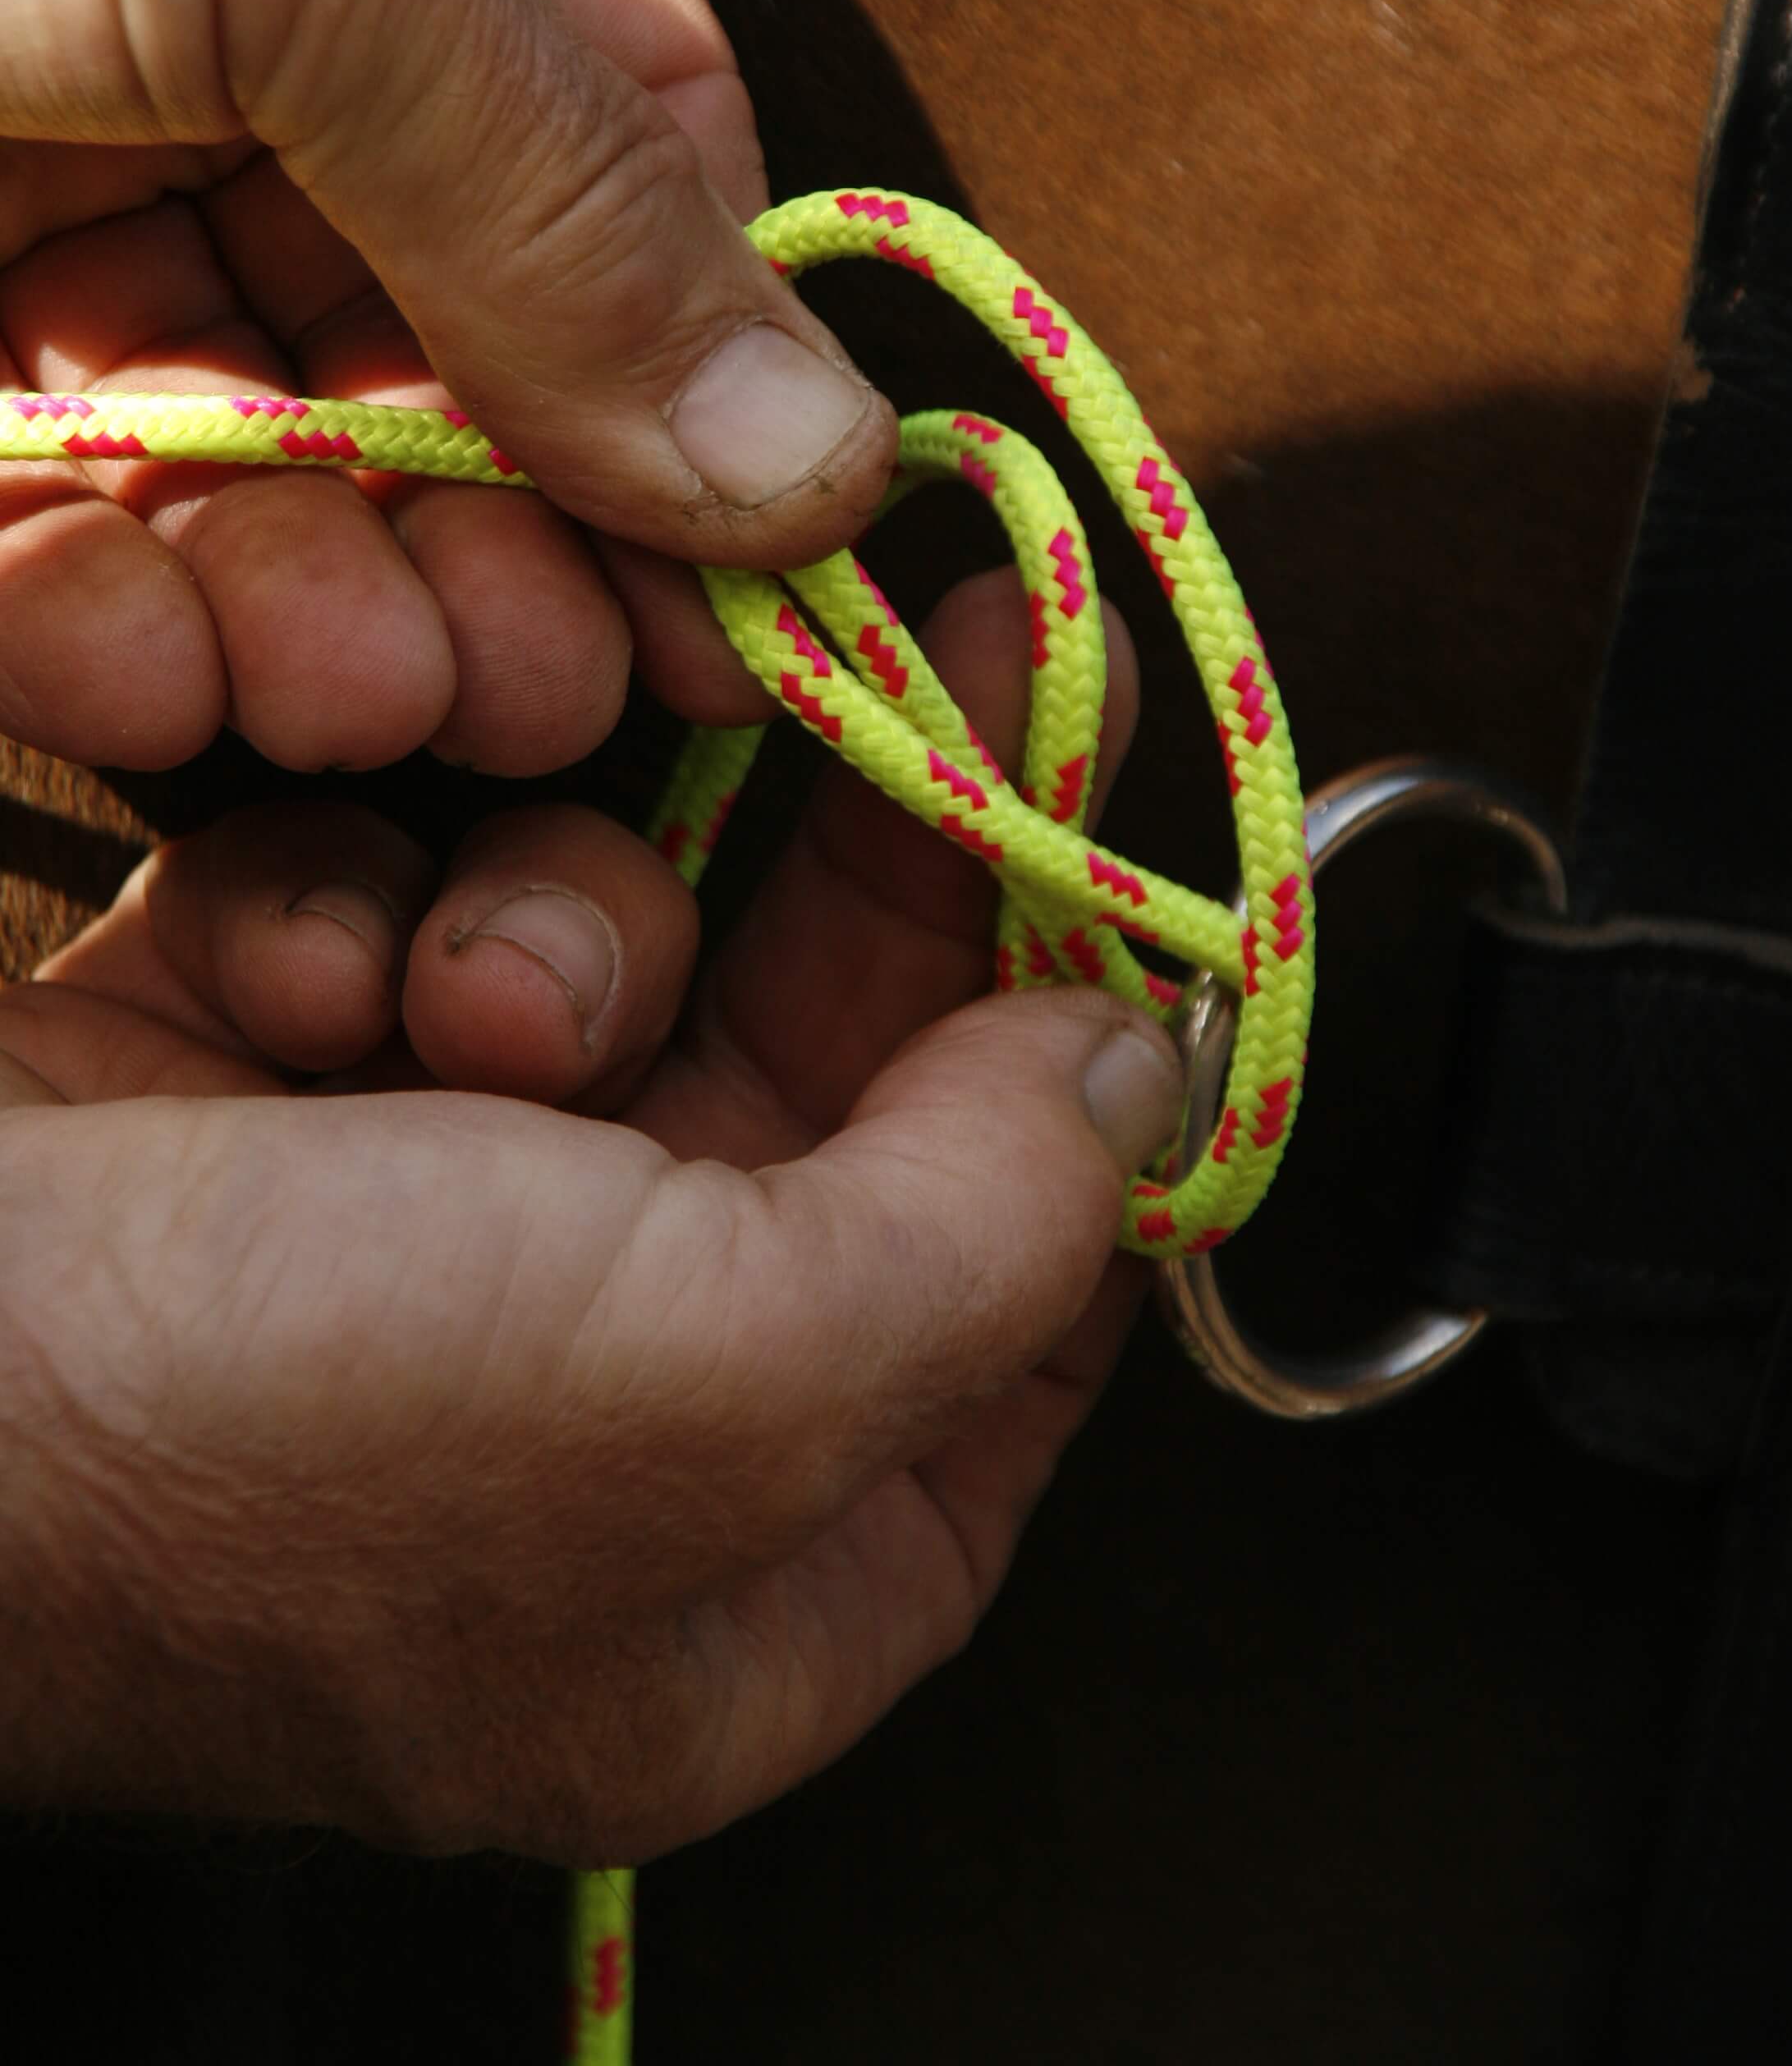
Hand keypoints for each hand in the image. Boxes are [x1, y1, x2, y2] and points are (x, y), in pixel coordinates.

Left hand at [0, 0, 893, 777]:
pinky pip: (75, 529)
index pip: (646, 144)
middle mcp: (277, 12)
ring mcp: (91, 185)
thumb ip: (566, 188)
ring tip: (349, 686)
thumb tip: (825, 462)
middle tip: (543, 693)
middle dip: (510, 531)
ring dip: (329, 607)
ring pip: (288, 466)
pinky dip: (119, 630)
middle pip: (477, 342)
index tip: (753, 597)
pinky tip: (151, 679)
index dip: (706, 382)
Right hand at [0, 575, 1177, 1860]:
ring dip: (538, 917)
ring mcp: (386, 1245)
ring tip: (439, 988)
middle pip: (814, 1080)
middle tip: (927, 653)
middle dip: (840, 883)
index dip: (1072, 1050)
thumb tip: (1132, 1075)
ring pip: (598, 961)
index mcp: (734, 1573)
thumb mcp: (714, 1376)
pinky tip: (259, 969)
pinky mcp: (224, 1092)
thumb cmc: (259, 1433)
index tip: (1101, 813)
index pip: (1011, 1293)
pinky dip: (338, 909)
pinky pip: (378, 922)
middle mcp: (576, 1422)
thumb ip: (979, 1230)